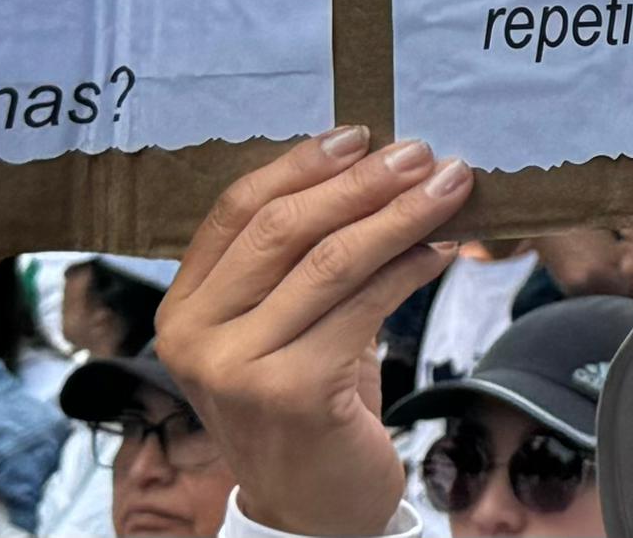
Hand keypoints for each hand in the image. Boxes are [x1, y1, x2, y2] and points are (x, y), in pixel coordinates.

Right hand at [159, 130, 471, 537]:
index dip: (301, 165)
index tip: (360, 133)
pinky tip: (440, 250)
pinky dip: (409, 268)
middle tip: (420, 153)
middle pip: (284, 229)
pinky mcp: (293, 393)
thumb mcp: (283, 325)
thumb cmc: (305, 402)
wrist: (311, 508)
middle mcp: (197, 337)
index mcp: (183, 308)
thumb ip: (299, 259)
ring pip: (331, 262)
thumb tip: (374, 166)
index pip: (237, 212)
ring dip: (400, 216)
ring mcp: (239, 368)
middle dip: (361, 183)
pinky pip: (365, 306)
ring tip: (449, 189)